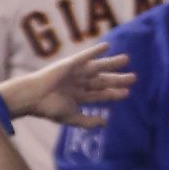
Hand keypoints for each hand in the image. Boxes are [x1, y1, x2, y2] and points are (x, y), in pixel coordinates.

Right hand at [3, 41, 135, 125]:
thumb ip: (88, 121)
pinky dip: (96, 51)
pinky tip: (107, 47)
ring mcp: (75, 73)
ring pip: (98, 68)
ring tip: (127, 59)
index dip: (113, 94)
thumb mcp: (72, 118)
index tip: (126, 93)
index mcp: (79, 96)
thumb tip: (105, 123)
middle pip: (102, 80)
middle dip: (117, 79)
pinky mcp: (71, 63)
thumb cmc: (50, 108)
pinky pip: (86, 56)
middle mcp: (79, 83)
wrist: (35, 97)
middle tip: (134, 77)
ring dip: (112, 63)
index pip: (100, 94)